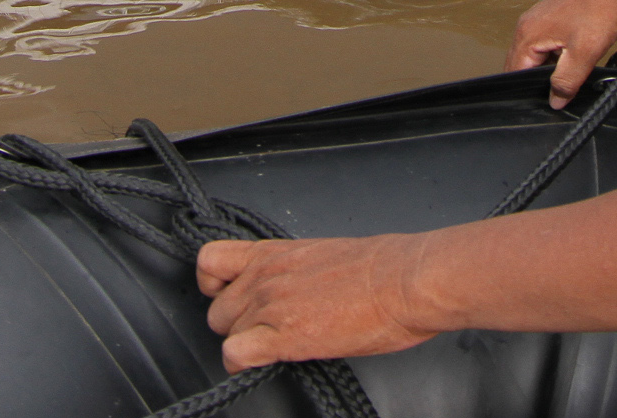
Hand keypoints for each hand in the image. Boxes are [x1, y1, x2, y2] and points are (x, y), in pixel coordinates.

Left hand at [198, 235, 439, 370]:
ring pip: (224, 331)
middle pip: (217, 308)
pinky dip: (243, 363)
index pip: (211, 261)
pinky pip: (236, 353)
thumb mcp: (327, 255)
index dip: (214, 285)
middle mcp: (266, 276)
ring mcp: (271, 305)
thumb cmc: (384, 268)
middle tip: (264, 329)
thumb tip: (294, 289)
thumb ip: (297, 271)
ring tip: (272, 347)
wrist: (405, 281)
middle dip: (236, 323)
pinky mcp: (284, 336)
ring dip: (244, 343)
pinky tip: (266, 362)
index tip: (229, 295)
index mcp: (276, 252)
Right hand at [508, 0, 616, 108]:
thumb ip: (565, 82)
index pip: (514, 73)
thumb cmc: (600, 12)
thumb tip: (554, 102)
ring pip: (534, 55)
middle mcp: (527, 24)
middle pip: (521, 64)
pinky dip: (554, 56)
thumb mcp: (583, 55)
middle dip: (536, 80)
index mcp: (527, 34)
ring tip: (569, 73)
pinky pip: (544, 43)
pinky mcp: (551, 16)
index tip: (545, 101)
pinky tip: (573, 58)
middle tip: (558, 91)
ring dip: (547, 68)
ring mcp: (538, 18)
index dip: (527, 91)